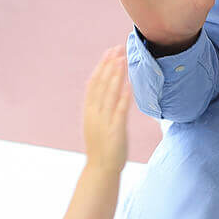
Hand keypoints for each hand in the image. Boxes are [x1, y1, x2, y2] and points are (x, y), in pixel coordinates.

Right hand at [81, 46, 130, 173]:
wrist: (101, 169)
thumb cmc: (102, 148)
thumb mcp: (97, 125)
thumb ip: (100, 109)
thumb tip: (108, 94)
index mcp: (89, 111)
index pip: (94, 83)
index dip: (101, 67)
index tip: (108, 53)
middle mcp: (94, 113)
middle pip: (101, 84)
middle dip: (109, 65)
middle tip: (117, 49)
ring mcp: (104, 121)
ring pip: (110, 93)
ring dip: (116, 75)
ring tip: (123, 60)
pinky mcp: (115, 129)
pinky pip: (120, 109)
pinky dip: (124, 95)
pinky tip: (129, 83)